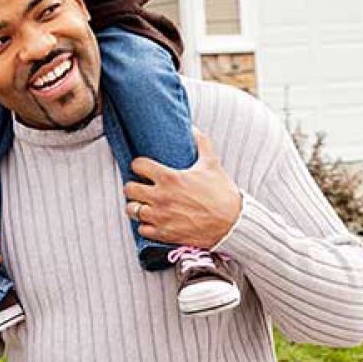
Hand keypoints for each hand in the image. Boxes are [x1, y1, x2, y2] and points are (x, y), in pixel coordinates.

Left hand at [123, 129, 241, 247]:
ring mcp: (161, 217)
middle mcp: (161, 197)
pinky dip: (145, 225)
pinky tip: (153, 220)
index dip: (139, 165)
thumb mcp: (212, 164)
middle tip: (141, 186)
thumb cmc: (223, 194)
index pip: (137, 165)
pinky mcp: (165, 233)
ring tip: (144, 203)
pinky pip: (142, 229)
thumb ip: (201, 143)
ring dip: (136, 206)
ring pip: (131, 209)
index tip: (144, 168)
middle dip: (133, 186)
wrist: (234, 224)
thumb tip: (193, 127)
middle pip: (129, 188)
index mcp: (169, 178)